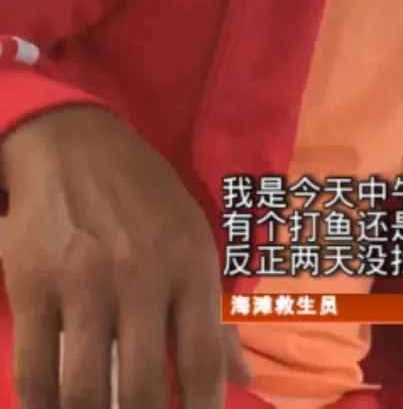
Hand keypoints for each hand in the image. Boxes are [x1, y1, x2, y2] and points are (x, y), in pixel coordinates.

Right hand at [0, 107, 246, 408]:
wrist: (77, 147)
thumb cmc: (149, 200)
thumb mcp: (198, 242)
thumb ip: (217, 314)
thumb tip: (242, 377)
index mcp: (191, 267)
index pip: (203, 356)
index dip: (205, 407)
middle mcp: (141, 279)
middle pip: (145, 385)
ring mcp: (83, 284)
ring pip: (86, 387)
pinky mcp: (32, 286)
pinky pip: (35, 369)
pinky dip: (43, 407)